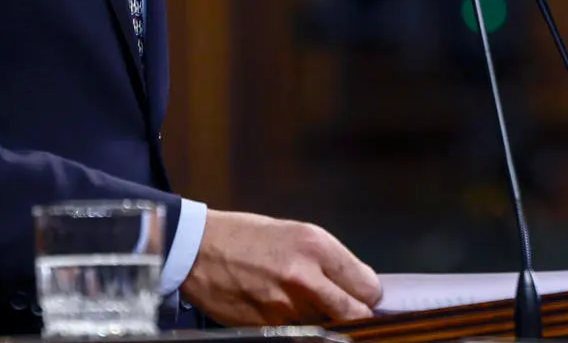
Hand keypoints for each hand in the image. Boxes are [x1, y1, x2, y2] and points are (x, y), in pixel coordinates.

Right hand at [179, 210, 380, 324]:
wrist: (199, 249)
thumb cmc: (249, 238)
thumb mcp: (298, 234)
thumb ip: (330, 261)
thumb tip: (358, 287)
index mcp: (317, 247)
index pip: (368, 287)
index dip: (368, 294)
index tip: (363, 295)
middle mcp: (304, 278)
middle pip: (355, 315)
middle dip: (356, 315)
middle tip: (347, 309)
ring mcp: (285, 307)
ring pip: (327, 327)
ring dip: (323, 320)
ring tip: (303, 302)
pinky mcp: (267, 327)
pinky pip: (299, 333)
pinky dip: (298, 326)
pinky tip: (282, 309)